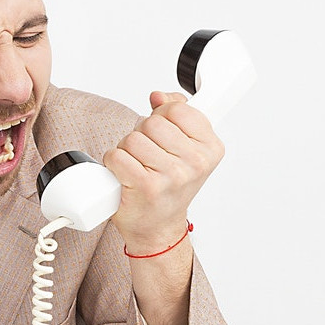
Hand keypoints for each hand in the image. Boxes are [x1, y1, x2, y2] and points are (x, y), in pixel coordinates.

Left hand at [103, 91, 224, 255]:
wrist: (158, 227)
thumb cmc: (169, 187)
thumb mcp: (185, 148)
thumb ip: (177, 114)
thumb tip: (158, 96)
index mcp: (210, 148)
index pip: (177, 108)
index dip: (162, 116)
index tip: (165, 133)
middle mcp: (195, 162)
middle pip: (151, 123)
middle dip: (142, 134)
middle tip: (147, 155)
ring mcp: (172, 175)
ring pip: (132, 139)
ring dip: (126, 150)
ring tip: (137, 166)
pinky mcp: (146, 186)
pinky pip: (117, 156)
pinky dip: (113, 163)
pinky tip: (124, 175)